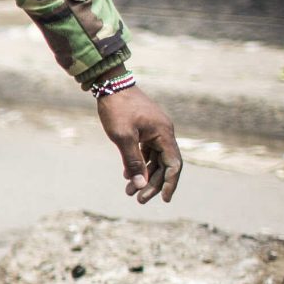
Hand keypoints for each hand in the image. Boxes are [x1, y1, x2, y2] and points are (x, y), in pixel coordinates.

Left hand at [99, 86, 182, 202]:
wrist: (109, 84)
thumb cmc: (117, 108)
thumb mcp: (123, 137)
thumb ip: (133, 161)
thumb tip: (140, 184)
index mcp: (165, 134)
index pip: (174, 165)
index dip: (170, 183)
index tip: (163, 199)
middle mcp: (164, 133)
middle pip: (164, 165)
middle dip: (152, 183)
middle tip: (138, 200)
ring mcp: (155, 130)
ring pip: (154, 159)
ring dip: (143, 175)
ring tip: (129, 191)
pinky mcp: (145, 129)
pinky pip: (146, 151)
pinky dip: (139, 163)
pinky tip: (127, 175)